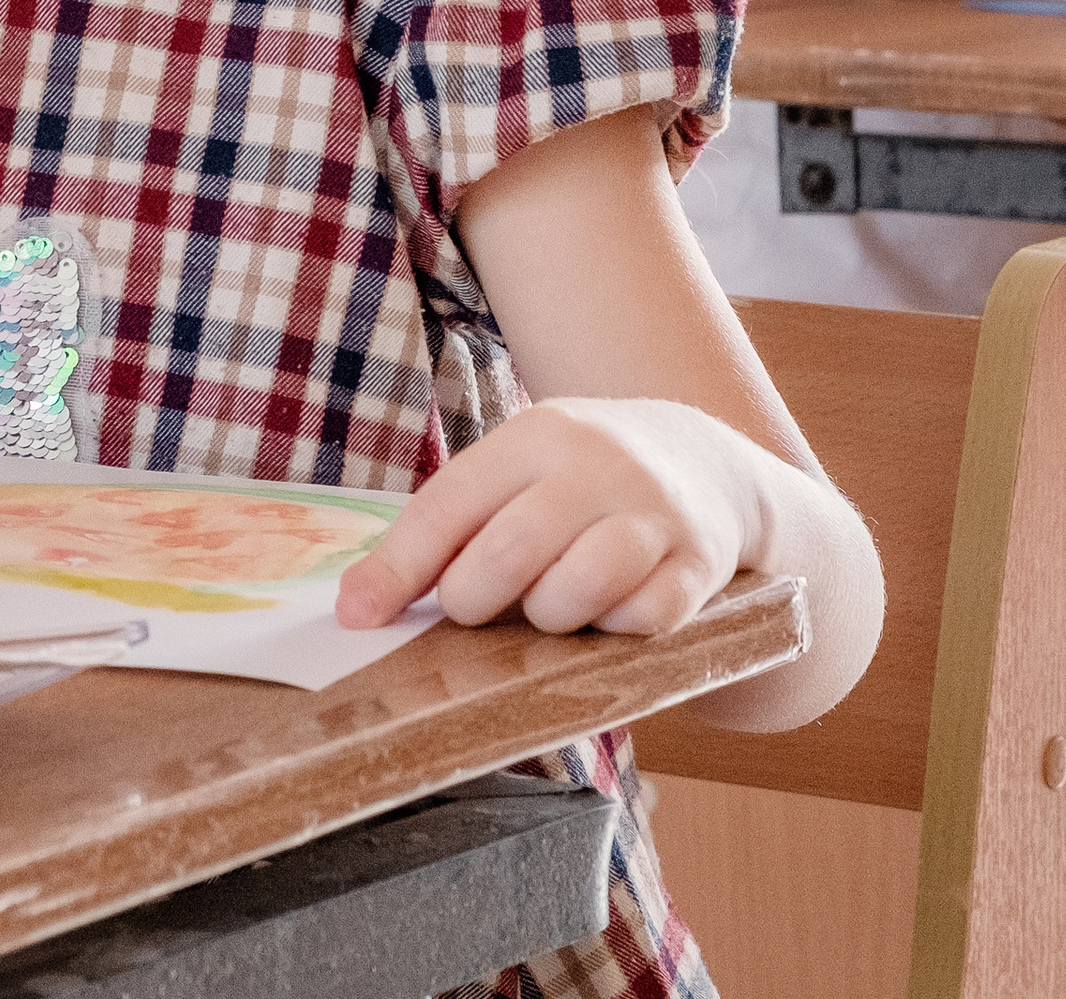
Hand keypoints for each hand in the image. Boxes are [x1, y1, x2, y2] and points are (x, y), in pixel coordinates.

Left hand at [336, 396, 749, 637]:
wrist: (707, 463)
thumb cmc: (582, 482)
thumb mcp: (520, 474)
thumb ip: (452, 528)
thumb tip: (363, 602)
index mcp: (535, 435)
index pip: (450, 504)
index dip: (398, 566)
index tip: (359, 616)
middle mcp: (594, 465)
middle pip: (508, 552)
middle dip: (474, 601)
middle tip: (476, 611)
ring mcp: (651, 512)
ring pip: (574, 591)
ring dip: (548, 618)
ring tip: (552, 604)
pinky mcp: (696, 562)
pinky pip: (641, 621)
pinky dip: (614, 630)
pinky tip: (613, 609)